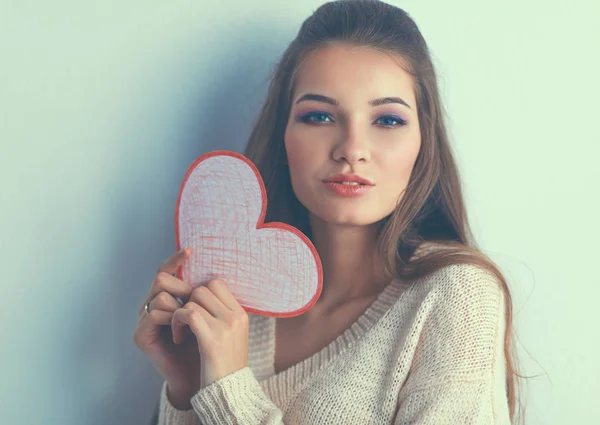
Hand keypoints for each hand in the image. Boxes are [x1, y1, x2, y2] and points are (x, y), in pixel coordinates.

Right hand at [133, 248, 200, 407]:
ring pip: (160, 295)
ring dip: (179, 307)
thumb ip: (202, 295)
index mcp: (166, 298)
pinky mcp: (140, 335)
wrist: (200, 376)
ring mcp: (143, 320)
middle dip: (181, 287)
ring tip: (190, 324)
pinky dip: (171, 320)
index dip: (175, 259)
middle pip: (161, 278)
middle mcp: (151, 306)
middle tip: (195, 302)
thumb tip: (213, 270)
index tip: (191, 250)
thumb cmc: (206, 344)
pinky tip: (181, 333)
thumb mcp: (208, 314)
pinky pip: (154, 314)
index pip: (166, 271)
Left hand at [171, 276, 248, 389]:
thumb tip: (198, 294)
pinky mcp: (212, 340)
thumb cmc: (223, 364)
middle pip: (203, 288)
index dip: (199, 292)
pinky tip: (177, 337)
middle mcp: (236, 317)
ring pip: (194, 300)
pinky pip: (189, 314)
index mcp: (241, 314)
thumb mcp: (229, 335)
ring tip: (180, 331)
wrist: (228, 391)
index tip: (192, 309)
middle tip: (183, 320)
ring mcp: (226, 327)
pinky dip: (177, 322)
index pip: (217, 283)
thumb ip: (219, 314)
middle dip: (187, 302)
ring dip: (179, 314)